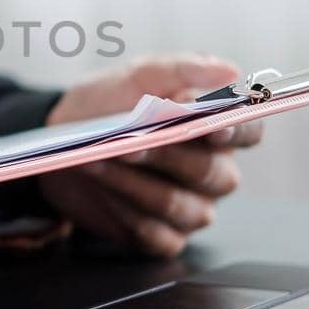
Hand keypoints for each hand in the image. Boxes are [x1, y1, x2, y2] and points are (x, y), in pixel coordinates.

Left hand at [41, 53, 263, 256]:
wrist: (60, 142)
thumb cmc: (108, 105)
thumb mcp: (137, 76)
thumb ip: (182, 69)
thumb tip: (229, 71)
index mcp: (216, 130)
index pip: (248, 131)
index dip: (236, 130)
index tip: (210, 125)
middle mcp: (213, 172)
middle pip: (211, 172)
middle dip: (167, 155)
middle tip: (129, 143)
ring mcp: (191, 209)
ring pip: (179, 205)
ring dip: (135, 183)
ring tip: (97, 161)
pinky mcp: (163, 238)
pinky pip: (157, 235)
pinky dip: (126, 213)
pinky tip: (102, 191)